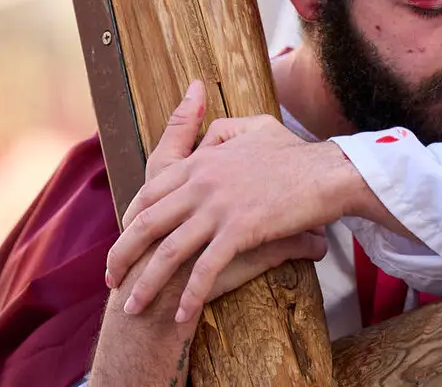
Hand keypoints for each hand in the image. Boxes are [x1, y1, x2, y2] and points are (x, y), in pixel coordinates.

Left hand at [104, 93, 357, 321]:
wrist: (328, 172)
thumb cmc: (296, 152)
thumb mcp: (255, 128)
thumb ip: (223, 130)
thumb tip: (208, 135)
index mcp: (200, 162)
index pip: (150, 192)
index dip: (130, 219)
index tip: (124, 239)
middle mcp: (200, 184)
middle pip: (147, 223)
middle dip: (122, 255)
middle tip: (112, 279)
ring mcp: (218, 208)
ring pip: (168, 251)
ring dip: (146, 284)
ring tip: (133, 307)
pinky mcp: (239, 231)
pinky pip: (206, 268)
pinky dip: (191, 294)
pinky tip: (182, 314)